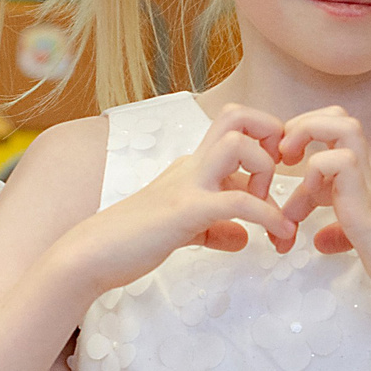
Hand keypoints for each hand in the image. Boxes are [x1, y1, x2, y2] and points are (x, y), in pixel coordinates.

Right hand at [55, 104, 300, 292]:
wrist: (91, 255)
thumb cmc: (132, 242)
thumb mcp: (185, 231)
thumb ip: (217, 230)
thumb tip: (244, 238)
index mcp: (193, 165)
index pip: (237, 129)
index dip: (268, 145)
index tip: (279, 181)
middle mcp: (192, 165)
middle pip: (237, 115)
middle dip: (272, 135)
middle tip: (279, 176)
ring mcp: (187, 184)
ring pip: (238, 144)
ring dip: (266, 172)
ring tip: (270, 209)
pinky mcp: (185, 210)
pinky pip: (236, 201)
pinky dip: (266, 216)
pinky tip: (278, 236)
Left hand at [274, 108, 370, 321]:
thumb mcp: (358, 241)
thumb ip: (338, 234)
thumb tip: (319, 240)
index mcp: (363, 178)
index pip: (330, 139)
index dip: (299, 147)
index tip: (279, 171)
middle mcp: (367, 173)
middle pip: (339, 116)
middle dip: (302, 123)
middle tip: (281, 154)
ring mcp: (369, 183)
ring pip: (344, 125)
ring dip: (307, 132)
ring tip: (286, 160)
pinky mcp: (367, 202)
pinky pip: (342, 161)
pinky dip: (316, 170)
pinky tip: (308, 198)